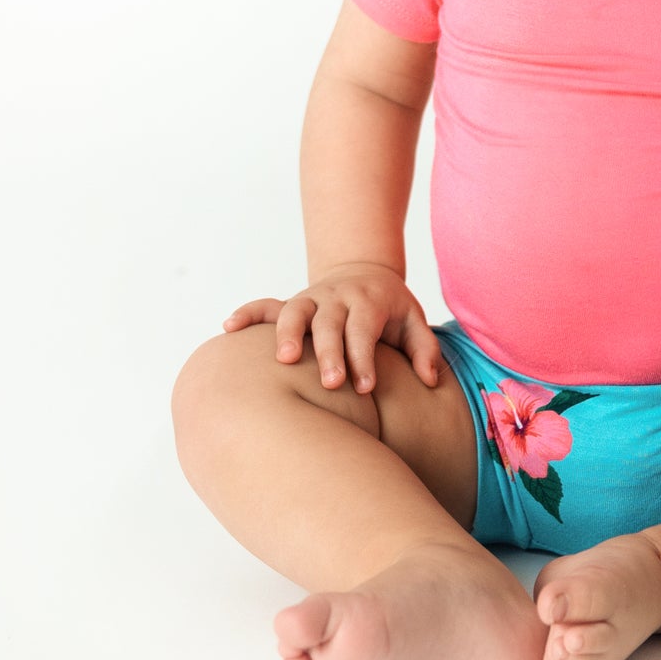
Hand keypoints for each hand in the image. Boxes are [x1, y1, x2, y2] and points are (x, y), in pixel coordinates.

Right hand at [222, 262, 446, 395]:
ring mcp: (311, 298)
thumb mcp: (413, 320)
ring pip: (295, 311)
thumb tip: (431, 381)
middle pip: (330, 324)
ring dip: (287, 334)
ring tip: (283, 361)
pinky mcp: (292, 303)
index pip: (364, 330)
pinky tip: (229, 329)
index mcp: (369, 301)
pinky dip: (248, 314)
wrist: (364, 272)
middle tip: (330, 383)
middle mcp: (337, 298)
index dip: (363, 357)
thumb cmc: (390, 308)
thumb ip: (424, 349)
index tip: (364, 388)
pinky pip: (265, 305)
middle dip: (328, 353)